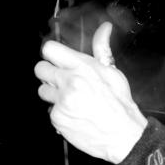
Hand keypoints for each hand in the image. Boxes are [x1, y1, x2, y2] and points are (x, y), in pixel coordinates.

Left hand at [34, 22, 147, 163]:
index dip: (52, 55)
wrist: (123, 135)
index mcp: (83, 67)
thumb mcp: (113, 72)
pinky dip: (60, 112)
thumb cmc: (120, 104)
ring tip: (71, 100)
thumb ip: (101, 49)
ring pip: (43, 90)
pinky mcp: (57, 117)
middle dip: (49, 74)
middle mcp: (70, 81)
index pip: (50, 49)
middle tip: (62, 81)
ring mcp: (62, 100)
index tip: (57, 61)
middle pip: (40, 68)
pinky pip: (50, 110)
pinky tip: (75, 114)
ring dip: (53, 94)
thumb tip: (105, 28)